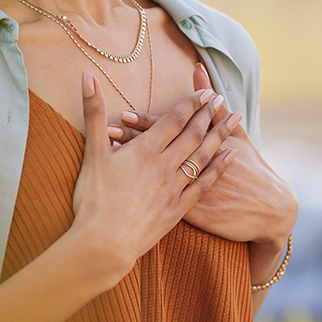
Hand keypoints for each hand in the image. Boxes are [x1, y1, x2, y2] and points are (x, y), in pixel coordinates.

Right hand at [69, 71, 236, 281]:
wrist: (104, 245)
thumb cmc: (93, 199)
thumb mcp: (92, 152)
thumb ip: (93, 112)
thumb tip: (87, 75)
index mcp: (145, 150)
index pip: (173, 120)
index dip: (190, 104)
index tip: (205, 92)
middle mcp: (164, 166)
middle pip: (193, 135)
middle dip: (208, 114)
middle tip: (222, 99)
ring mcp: (174, 188)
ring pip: (203, 156)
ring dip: (220, 135)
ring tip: (235, 119)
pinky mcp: (178, 209)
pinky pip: (204, 183)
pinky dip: (219, 167)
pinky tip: (231, 157)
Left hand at [109, 64, 297, 246]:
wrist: (269, 210)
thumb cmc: (252, 168)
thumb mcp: (236, 135)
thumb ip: (213, 106)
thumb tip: (198, 69)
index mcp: (203, 147)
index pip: (169, 131)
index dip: (146, 123)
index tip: (124, 113)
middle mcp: (194, 167)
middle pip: (159, 151)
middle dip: (132, 141)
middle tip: (108, 130)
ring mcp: (192, 192)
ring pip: (155, 176)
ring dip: (132, 165)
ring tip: (110, 154)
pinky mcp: (192, 214)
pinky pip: (162, 202)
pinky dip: (143, 193)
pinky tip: (122, 189)